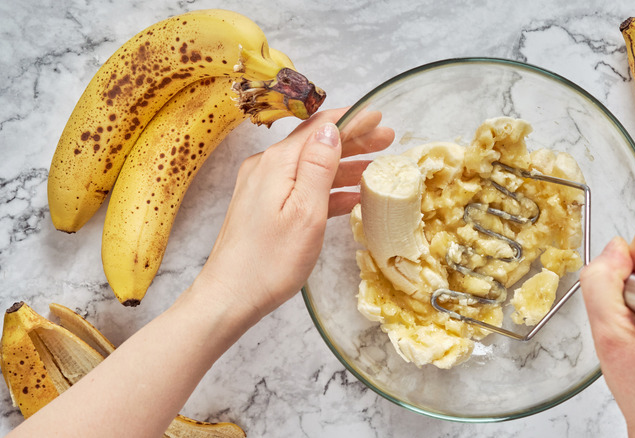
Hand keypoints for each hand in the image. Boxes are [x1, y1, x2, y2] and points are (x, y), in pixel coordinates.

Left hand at [192, 107, 393, 318]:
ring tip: (376, 165)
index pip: (319, 128)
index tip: (378, 115)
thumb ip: (319, 167)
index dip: (352, 120)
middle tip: (387, 138)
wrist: (230, 296)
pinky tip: (352, 196)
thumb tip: (331, 129)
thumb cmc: (270, 261)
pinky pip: (302, 188)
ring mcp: (263, 187)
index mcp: (277, 164)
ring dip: (344, 164)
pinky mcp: (264, 207)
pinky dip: (328, 189)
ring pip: (311, 167)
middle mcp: (267, 168)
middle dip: (353, 139)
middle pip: (316, 144)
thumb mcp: (305, 212)